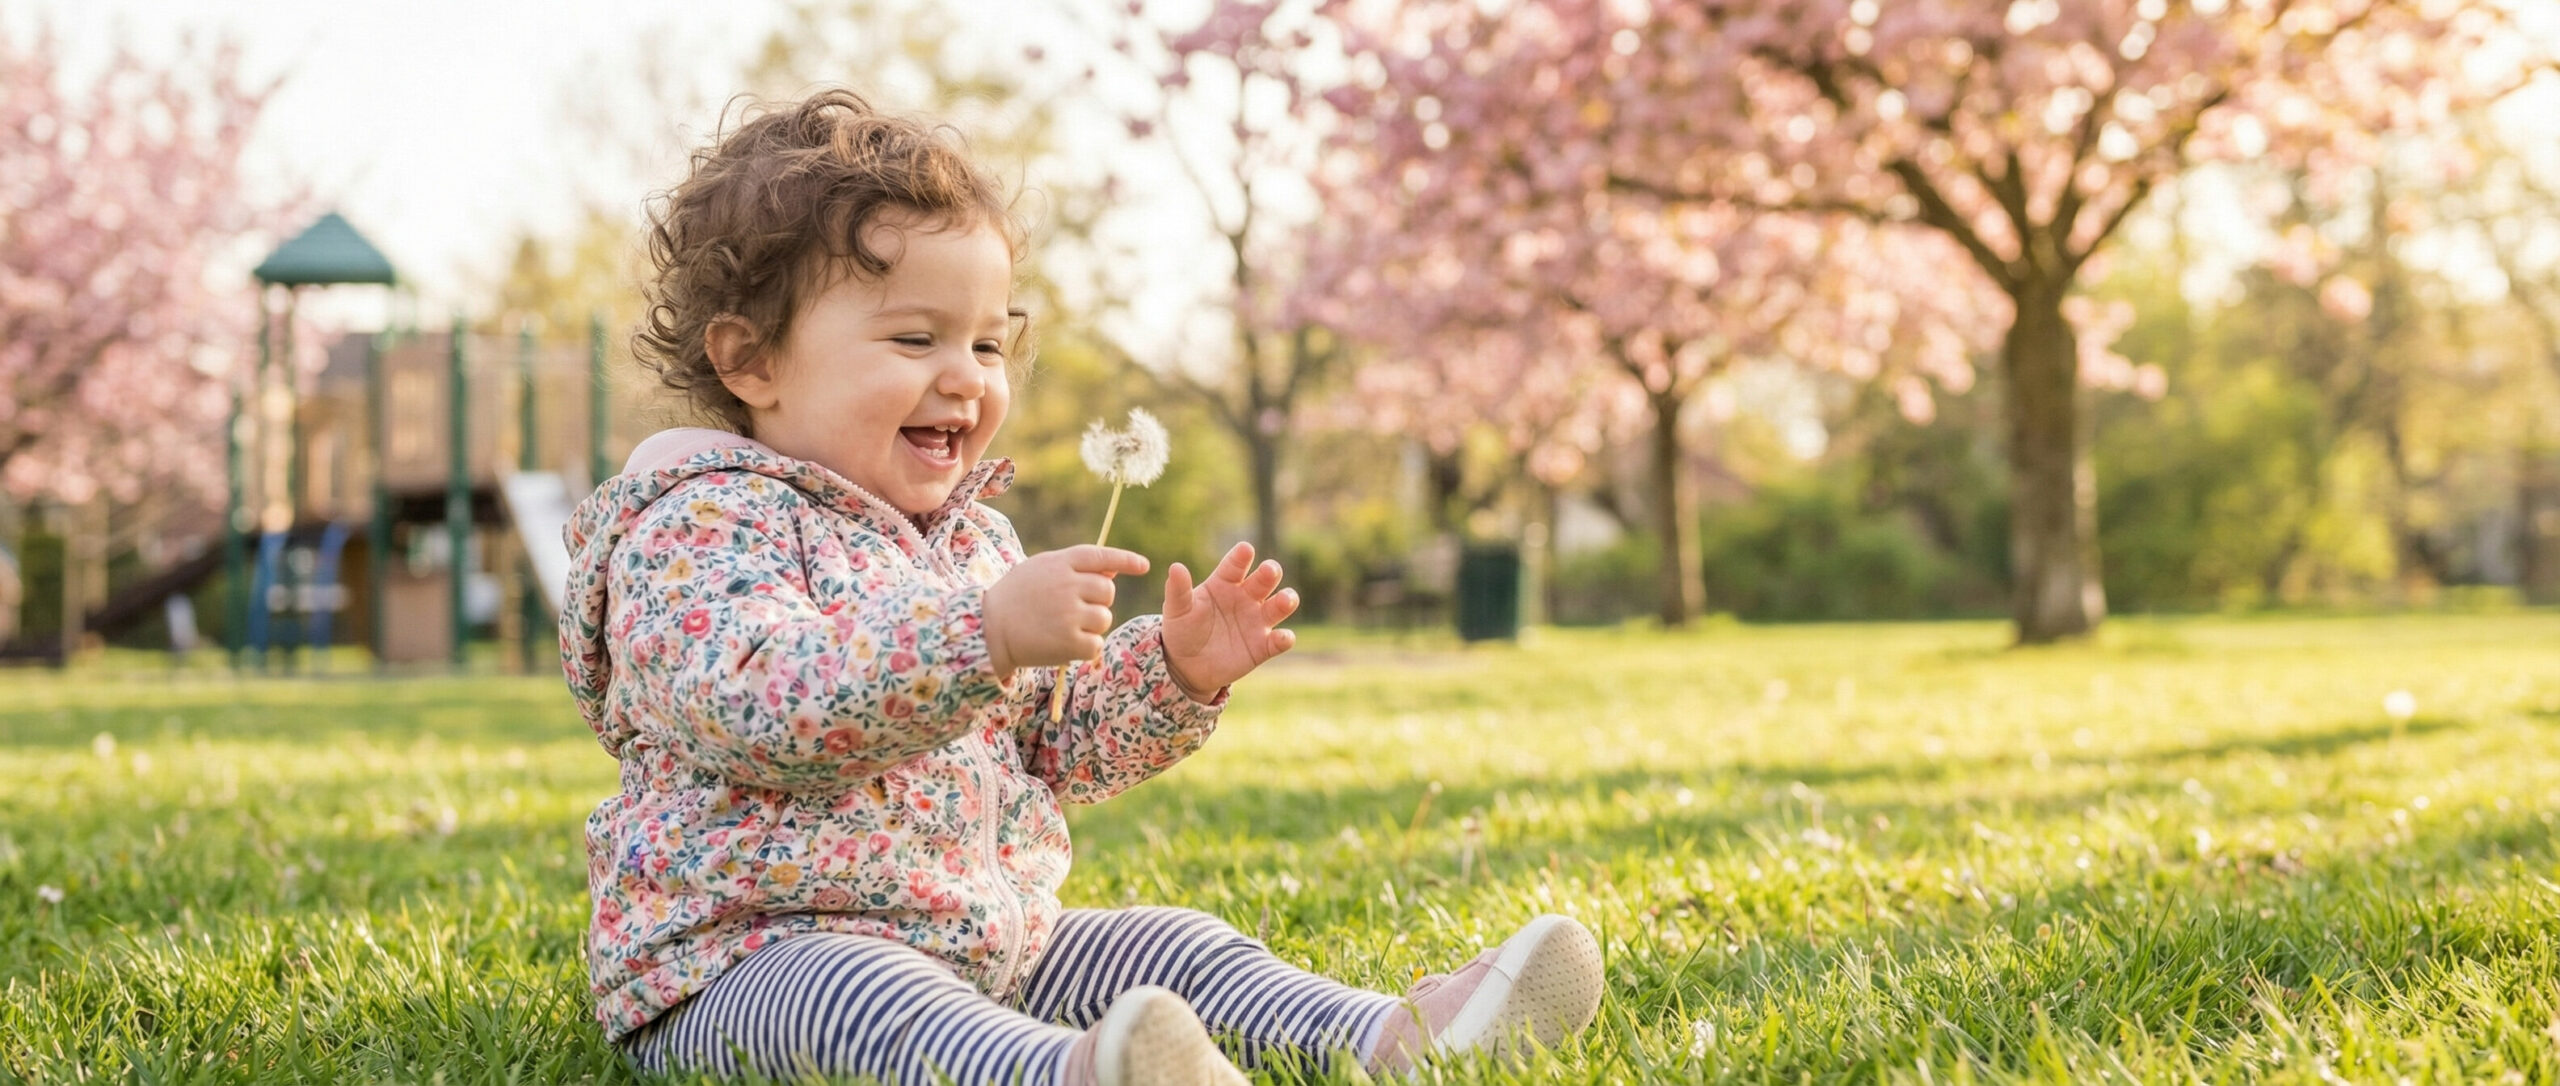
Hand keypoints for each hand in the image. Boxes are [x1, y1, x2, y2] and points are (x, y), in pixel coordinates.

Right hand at [984, 545, 1148, 676]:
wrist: (988, 629)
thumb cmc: (1016, 597)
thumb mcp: (1041, 570)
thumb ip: (1074, 568)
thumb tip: (1112, 574)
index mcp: (1061, 562)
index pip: (1101, 557)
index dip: (1125, 560)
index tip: (1144, 566)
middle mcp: (1068, 584)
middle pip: (1107, 593)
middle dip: (1097, 602)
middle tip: (1072, 610)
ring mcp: (1069, 613)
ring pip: (1104, 619)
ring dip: (1091, 626)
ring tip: (1062, 627)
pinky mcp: (1070, 641)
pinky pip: (1096, 644)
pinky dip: (1085, 648)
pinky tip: (1063, 644)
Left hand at [1161, 542, 1298, 698]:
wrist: (1186, 665)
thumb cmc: (1182, 629)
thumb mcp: (1176, 610)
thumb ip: (1178, 589)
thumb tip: (1175, 567)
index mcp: (1225, 583)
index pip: (1235, 565)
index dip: (1241, 557)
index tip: (1246, 550)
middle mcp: (1246, 597)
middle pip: (1264, 580)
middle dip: (1270, 573)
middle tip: (1270, 570)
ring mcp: (1256, 621)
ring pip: (1278, 606)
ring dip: (1286, 600)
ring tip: (1285, 600)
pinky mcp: (1263, 646)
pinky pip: (1278, 641)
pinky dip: (1284, 639)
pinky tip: (1283, 637)